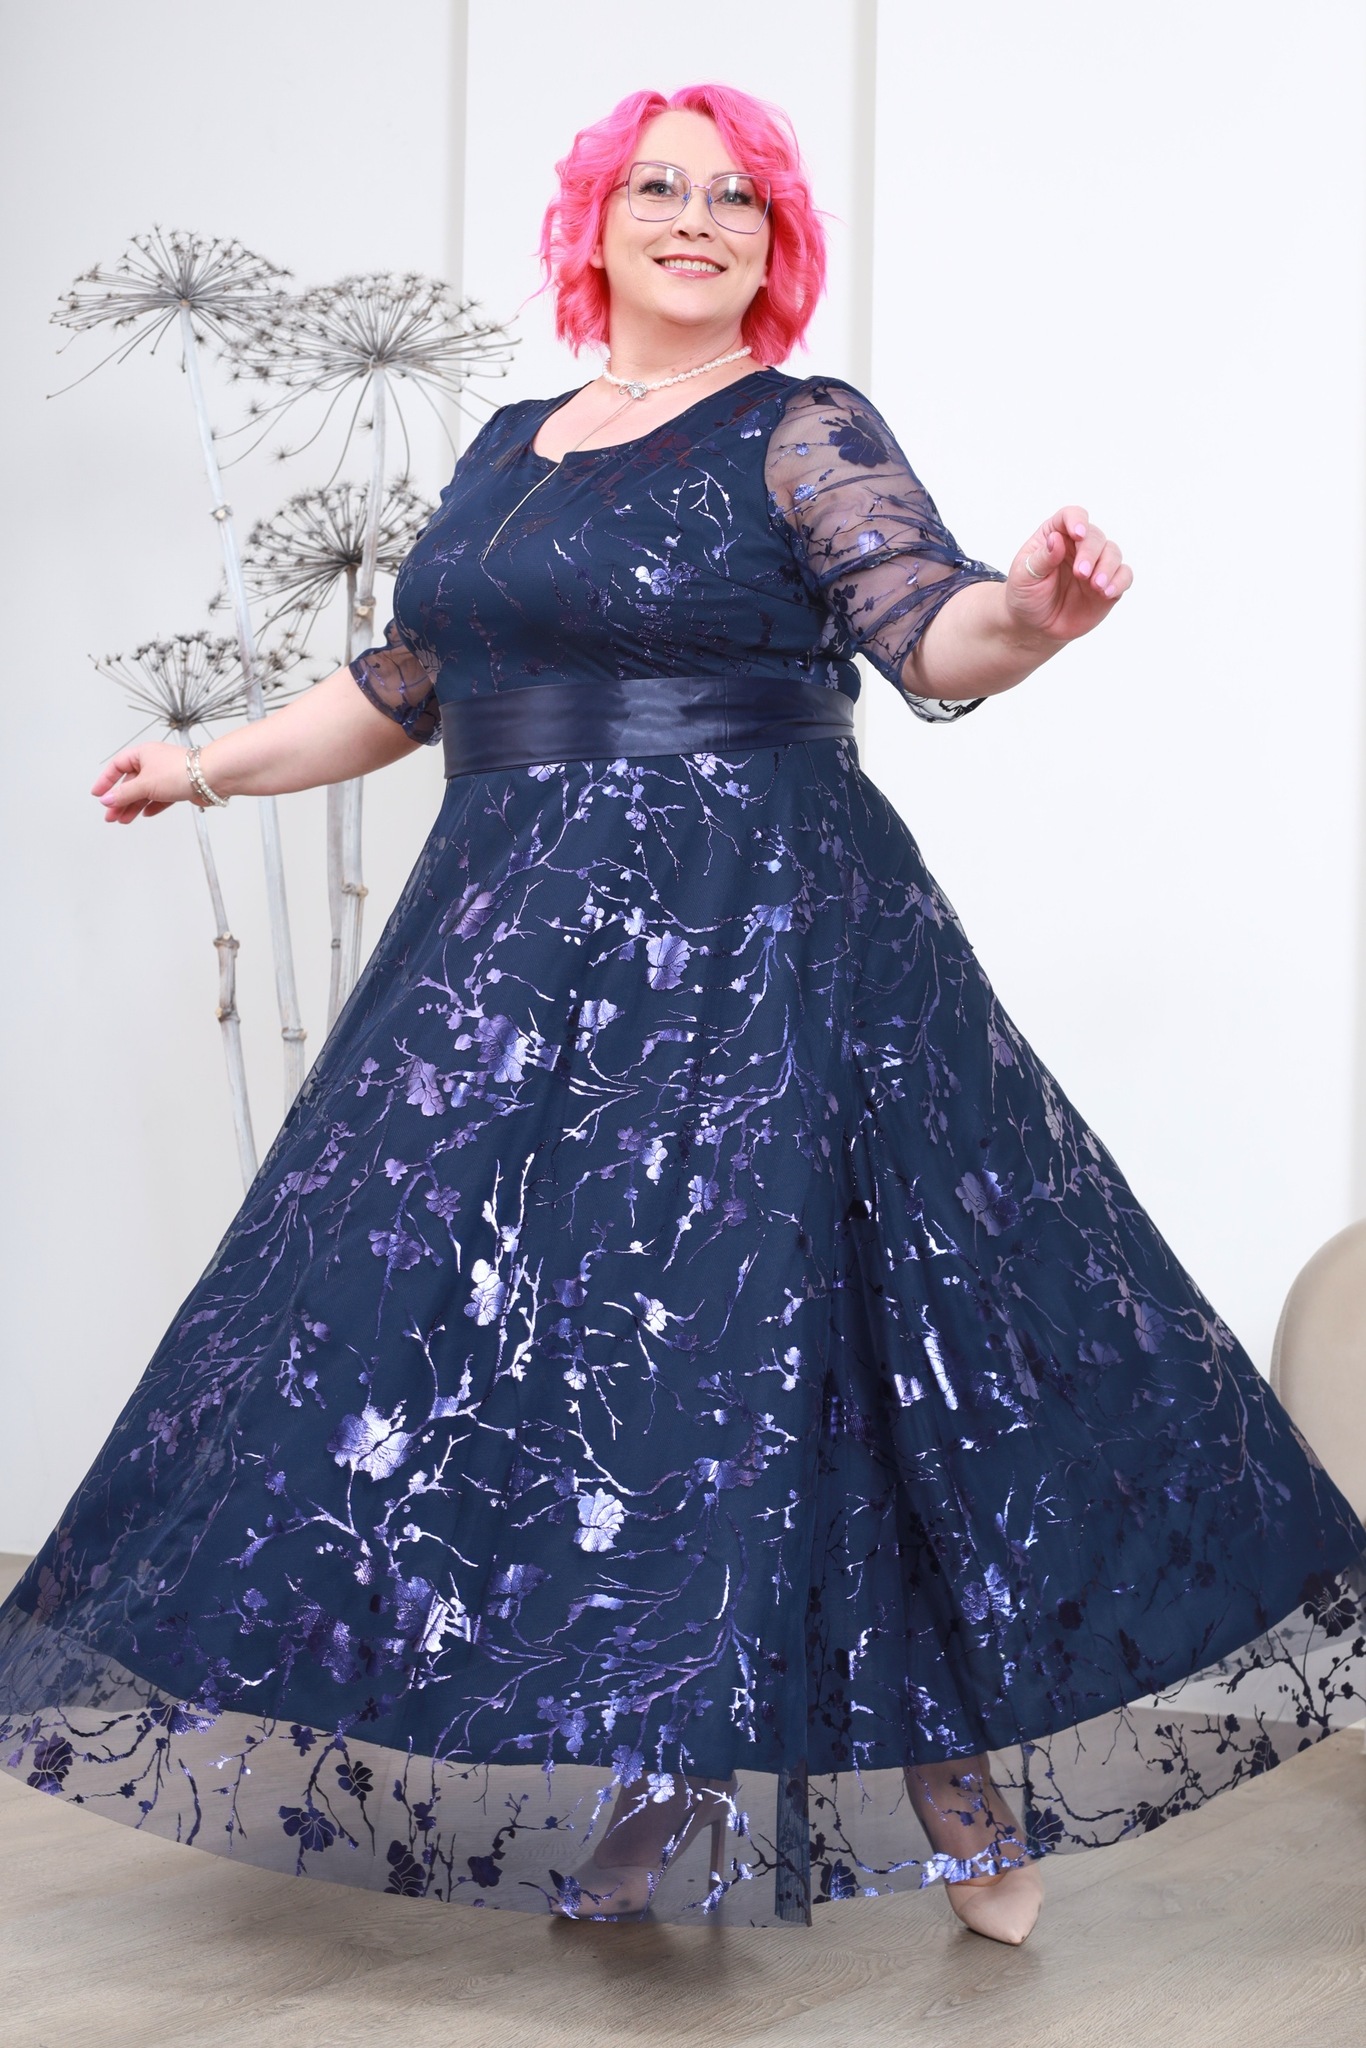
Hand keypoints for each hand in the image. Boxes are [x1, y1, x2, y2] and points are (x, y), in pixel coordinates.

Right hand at [92, 741, 200, 823]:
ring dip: (133, 806)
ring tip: (123, 820)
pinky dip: (152, 806)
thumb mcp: (145, 784)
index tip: (97, 794)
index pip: (117, 766)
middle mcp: (154, 763)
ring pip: (145, 792)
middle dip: (119, 800)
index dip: (106, 780)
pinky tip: (146, 814)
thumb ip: (124, 794)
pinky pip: (160, 798)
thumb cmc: (180, 772)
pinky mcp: (178, 787)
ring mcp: (166, 775)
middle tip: (110, 816)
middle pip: (130, 783)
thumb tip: (106, 800)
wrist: (211, 777)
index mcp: (143, 754)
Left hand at [1005, 506, 1132, 643]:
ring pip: (1113, 553)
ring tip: (1096, 586)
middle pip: (1095, 536)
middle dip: (1090, 553)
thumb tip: (1056, 539)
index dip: (1077, 520)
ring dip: (1107, 567)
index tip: (1078, 534)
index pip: (1071, 516)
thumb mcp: (1024, 576)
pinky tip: (1108, 592)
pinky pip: (1124, 575)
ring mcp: (1096, 565)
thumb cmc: (1026, 595)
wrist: (1034, 626)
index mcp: (1056, 535)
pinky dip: (1120, 581)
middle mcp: (1079, 546)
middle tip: (1081, 574)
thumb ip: (1042, 558)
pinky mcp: (1108, 584)